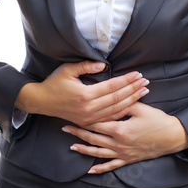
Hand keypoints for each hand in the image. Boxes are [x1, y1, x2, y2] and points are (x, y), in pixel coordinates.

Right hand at [16, 61, 148, 126]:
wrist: (41, 102)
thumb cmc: (54, 82)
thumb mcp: (67, 69)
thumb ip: (86, 65)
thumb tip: (104, 65)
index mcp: (85, 95)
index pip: (112, 87)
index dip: (126, 80)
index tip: (138, 74)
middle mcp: (89, 108)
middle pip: (117, 99)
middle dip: (133, 90)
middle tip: (146, 82)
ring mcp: (89, 118)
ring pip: (116, 110)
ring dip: (132, 100)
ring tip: (143, 92)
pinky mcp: (88, 122)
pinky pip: (109, 118)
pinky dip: (122, 112)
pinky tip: (131, 105)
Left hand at [62, 101, 187, 173]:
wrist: (172, 137)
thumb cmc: (157, 121)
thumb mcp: (141, 108)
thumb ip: (125, 102)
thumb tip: (113, 93)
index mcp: (120, 129)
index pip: (97, 123)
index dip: (84, 118)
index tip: (72, 114)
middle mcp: (118, 143)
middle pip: (94, 137)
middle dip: (78, 132)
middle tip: (65, 128)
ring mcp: (123, 153)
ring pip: (99, 152)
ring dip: (84, 149)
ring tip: (72, 146)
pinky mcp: (128, 159)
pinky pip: (111, 166)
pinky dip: (100, 168)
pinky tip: (90, 170)